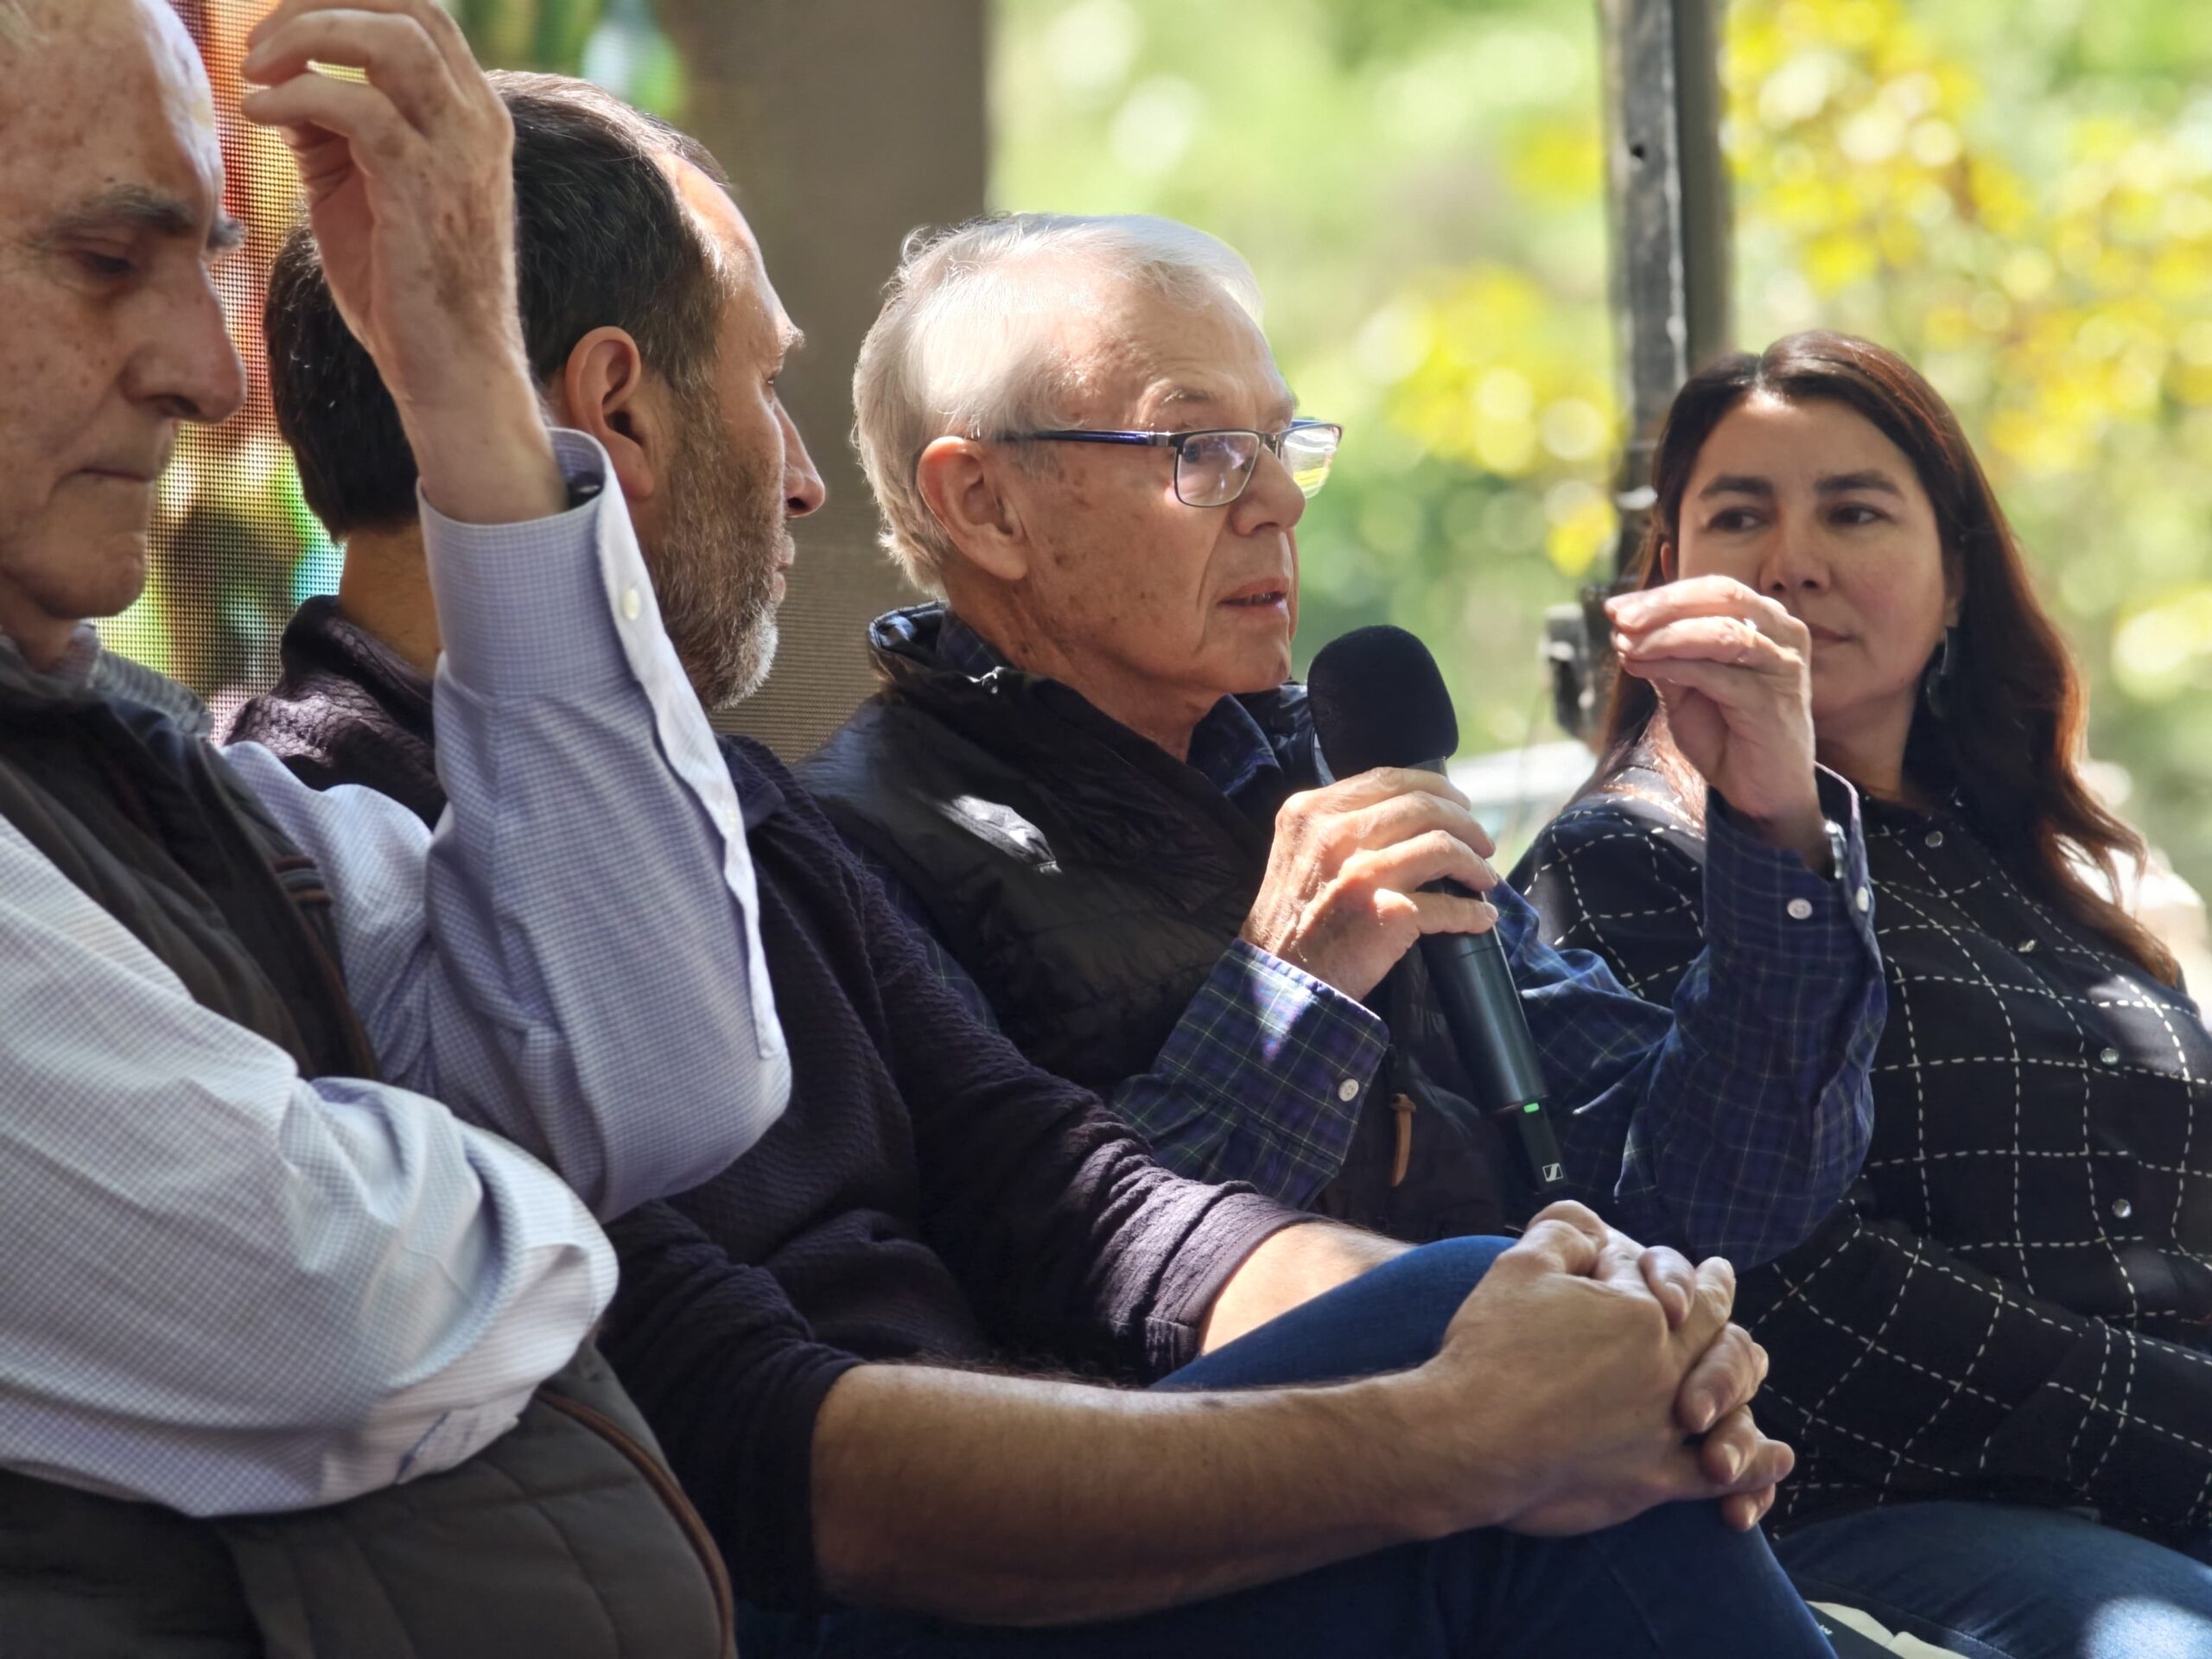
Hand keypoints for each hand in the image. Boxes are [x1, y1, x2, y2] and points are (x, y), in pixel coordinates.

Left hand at [240, 0, 562, 523]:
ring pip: (387, 40)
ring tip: (256, 69)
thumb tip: (283, 85)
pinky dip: (295, 96)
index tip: (282, 26)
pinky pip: (355, 106)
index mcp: (474, 120)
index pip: (417, 16)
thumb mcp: (365, 194)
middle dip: (320, 6)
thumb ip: (335, 135)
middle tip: (260, 41)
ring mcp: (457, 154)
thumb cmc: (409, 295)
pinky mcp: (422, 189)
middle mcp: (477, 124)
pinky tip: (259, 113)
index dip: (346, 2)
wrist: (453, 375)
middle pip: (404, 10)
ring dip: (306, 37)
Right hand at [1241, 769, 1500, 1000]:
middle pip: (1424, 806)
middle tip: (1482, 842)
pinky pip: (1448, 905)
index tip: (1458, 804)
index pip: (1389, 778)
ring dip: (1475, 862)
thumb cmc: (1293, 920)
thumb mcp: (1299, 851)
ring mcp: (1363, 872)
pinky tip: (1481, 917)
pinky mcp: (1387, 912)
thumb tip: (1405, 812)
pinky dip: (1473, 912)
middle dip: (1465, 822)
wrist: (1283, 980)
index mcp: (1313, 812)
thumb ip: (1337, 825)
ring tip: (1484, 877)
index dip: (1436, 787)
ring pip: (1444, 846)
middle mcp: (1336, 834)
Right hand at [1405, 1202, 1790, 1537]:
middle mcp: (1665, 1370)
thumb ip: (1564, 1236)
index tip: (1705, 1268)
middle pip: (1716, 1338)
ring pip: (1729, 1404)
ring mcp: (1664, 1429)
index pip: (1684, 1287)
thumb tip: (1592, 1234)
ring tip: (1756, 1370)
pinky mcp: (1651, 1481)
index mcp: (1641, 1314)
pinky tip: (1776, 1460)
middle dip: (1722, 1310)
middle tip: (1724, 1289)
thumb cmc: (1489, 1350)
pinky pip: (1718, 1476)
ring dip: (1742, 1382)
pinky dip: (1753, 1468)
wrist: (1469, 1437)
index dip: (1694, 1276)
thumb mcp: (1521, 1266)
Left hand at [1607, 577, 1828, 870]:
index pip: (1712, 589)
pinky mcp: (1771, 700)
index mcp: (1764, 621)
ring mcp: (1781, 665)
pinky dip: (1670, 665)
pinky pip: (1714, 673)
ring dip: (1662, 636)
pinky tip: (1637, 666)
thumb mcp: (1686, 686)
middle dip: (1662, 605)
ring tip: (1623, 645)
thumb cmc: (1727, 732)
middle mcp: (1782, 634)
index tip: (1615, 607)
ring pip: (1718, 632)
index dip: (1662, 594)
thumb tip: (1621, 625)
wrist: (1761, 790)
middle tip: (1617, 618)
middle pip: (1720, 596)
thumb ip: (1665, 654)